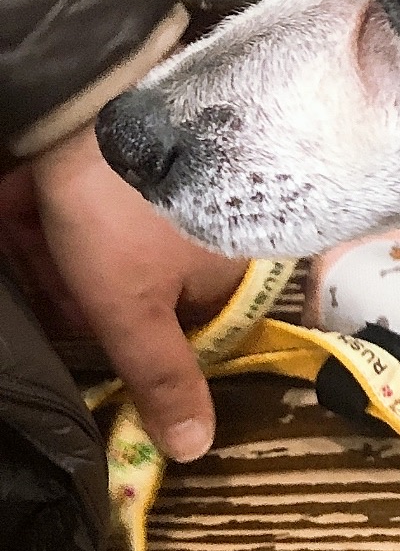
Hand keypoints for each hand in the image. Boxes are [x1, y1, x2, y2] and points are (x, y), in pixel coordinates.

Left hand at [28, 124, 246, 462]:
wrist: (92, 100)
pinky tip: (22, 209)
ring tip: (23, 238)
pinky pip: (97, 204)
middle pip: (137, 289)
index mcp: (226, 276)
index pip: (181, 332)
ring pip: (110, 246)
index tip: (80, 330)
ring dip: (58, 253)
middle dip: (79, 294)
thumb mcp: (130, 310)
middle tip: (41, 281)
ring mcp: (176, 194)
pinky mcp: (139, 162)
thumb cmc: (121, 214)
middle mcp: (212, 234)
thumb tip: (198, 450)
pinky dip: (56, 215)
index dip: (123, 338)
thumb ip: (162, 379)